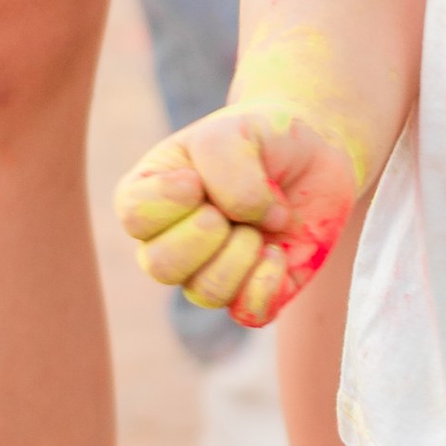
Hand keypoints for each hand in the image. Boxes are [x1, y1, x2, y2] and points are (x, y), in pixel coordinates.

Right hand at [112, 106, 358, 328]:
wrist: (311, 153)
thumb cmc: (258, 138)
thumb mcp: (235, 131)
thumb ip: (226, 167)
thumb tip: (245, 226)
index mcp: (150, 196)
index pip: (134, 216)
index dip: (169, 200)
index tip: (197, 177)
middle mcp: (171, 243)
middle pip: (161, 266)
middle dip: (206, 232)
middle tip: (231, 208)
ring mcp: (210, 271)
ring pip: (205, 292)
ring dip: (241, 253)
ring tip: (263, 224)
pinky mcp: (253, 292)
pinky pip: (249, 314)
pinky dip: (268, 284)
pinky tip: (278, 253)